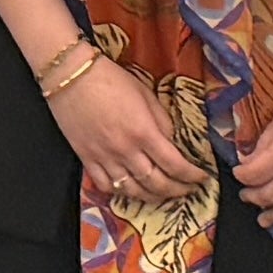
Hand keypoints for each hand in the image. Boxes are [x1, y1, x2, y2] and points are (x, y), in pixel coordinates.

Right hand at [39, 50, 213, 203]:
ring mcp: (104, 157)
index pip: (175, 165)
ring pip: (133, 191)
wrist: (70, 75)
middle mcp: (126, 150)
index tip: (202, 178)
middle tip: (188, 190)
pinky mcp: (86, 158)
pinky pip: (106, 186)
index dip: (192, 176)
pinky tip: (130, 189)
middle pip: (157, 183)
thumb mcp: (146, 94)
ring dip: (153, 197)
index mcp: (144, 132)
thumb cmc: (110, 79)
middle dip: (178, 190)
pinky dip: (121, 193)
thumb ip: (162, 121)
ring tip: (163, 195)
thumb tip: (172, 143)